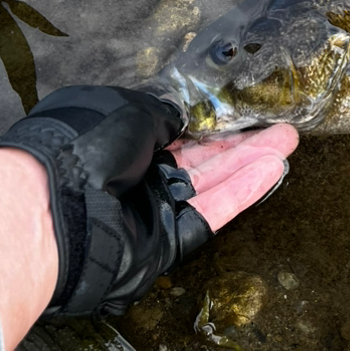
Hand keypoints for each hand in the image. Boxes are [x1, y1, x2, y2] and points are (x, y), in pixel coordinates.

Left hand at [0, 87, 297, 319]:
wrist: (61, 210)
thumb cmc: (85, 145)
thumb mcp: (130, 111)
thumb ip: (165, 114)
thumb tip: (183, 117)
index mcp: (119, 140)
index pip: (173, 130)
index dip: (209, 120)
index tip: (242, 110)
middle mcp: (136, 175)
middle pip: (200, 157)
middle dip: (241, 140)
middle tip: (279, 127)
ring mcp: (154, 209)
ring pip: (212, 182)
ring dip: (251, 161)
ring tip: (288, 142)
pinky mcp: (169, 240)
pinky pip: (211, 211)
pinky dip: (242, 191)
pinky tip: (273, 169)